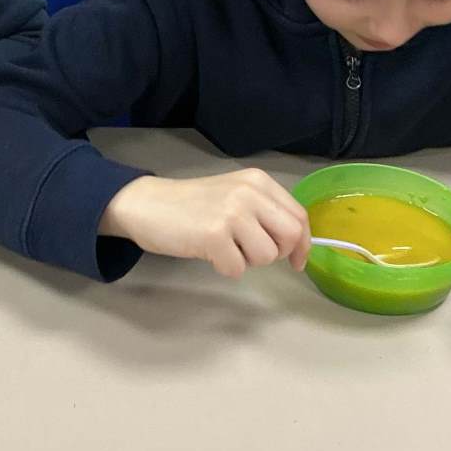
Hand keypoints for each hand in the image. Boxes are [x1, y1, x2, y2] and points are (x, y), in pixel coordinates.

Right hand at [100, 171, 311, 278]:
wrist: (147, 204)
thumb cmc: (191, 205)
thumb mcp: (234, 195)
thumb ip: (263, 211)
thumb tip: (295, 243)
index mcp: (258, 181)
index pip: (298, 215)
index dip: (303, 244)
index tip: (297, 261)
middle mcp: (249, 193)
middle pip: (291, 235)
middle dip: (279, 254)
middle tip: (253, 255)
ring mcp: (232, 213)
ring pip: (266, 256)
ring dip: (248, 261)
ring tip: (224, 247)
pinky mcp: (214, 235)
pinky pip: (237, 269)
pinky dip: (225, 268)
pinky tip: (209, 253)